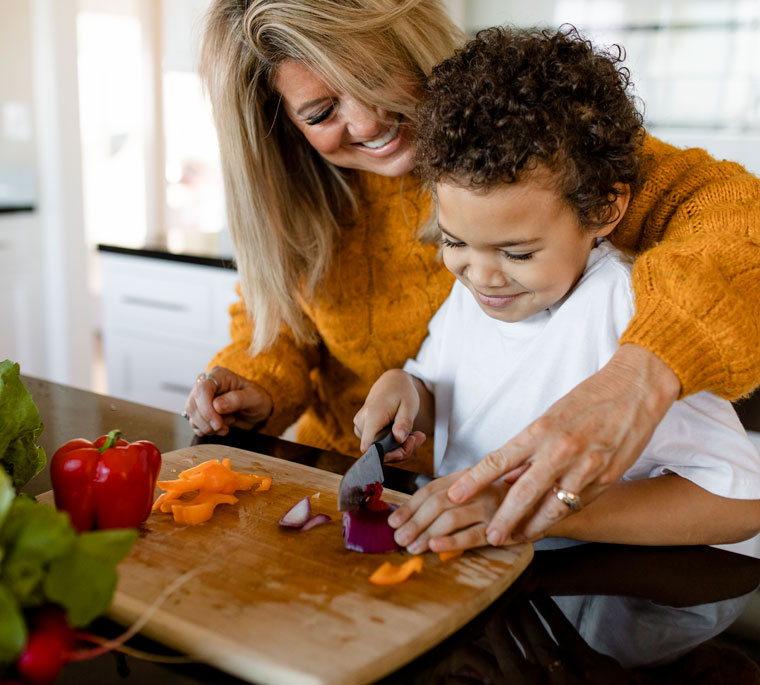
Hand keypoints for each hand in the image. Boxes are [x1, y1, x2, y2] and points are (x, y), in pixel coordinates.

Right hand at [183, 366, 272, 435]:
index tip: (218, 423)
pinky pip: (194, 424)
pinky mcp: (200, 412)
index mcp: (219, 375)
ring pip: (192, 416)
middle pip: (193, 404)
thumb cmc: (257, 400)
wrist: (256, 411)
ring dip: (208, 427)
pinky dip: (207, 431)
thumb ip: (237, 400)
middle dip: (207, 420)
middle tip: (224, 426)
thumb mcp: (254, 398)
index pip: (202, 389)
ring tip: (227, 424)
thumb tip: (217, 405)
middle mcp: (206, 385)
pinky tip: (221, 428)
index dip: (206, 408)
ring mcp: (201, 399)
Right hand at [353, 369, 427, 461]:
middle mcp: (362, 423)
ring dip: (400, 447)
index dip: (387, 454)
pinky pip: (379, 445)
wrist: (391, 384)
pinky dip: (394, 444)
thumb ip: (404, 423)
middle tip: (418, 438)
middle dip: (401, 450)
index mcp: (372, 414)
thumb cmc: (401, 392)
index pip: (370, 445)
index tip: (405, 448)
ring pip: (380, 450)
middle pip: (379, 450)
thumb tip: (398, 439)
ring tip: (415, 435)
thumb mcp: (409, 405)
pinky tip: (406, 435)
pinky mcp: (363, 432)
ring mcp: (360, 428)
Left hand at [388, 471, 511, 553]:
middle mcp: (477, 489)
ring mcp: (489, 507)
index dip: (409, 506)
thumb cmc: (501, 500)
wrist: (541, 505)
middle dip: (414, 522)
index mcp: (466, 478)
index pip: (430, 490)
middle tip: (398, 537)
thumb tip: (410, 514)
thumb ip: (449, 498)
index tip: (393, 521)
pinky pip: (472, 535)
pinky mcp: (501, 526)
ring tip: (411, 546)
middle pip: (437, 504)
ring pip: (450, 519)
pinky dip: (451, 542)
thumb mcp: (475, 490)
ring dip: (426, 534)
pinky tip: (435, 547)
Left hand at [448, 344, 680, 544]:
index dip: (474, 481)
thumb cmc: (589, 399)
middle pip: (523, 493)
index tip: (455, 496)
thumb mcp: (552, 416)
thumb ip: (531, 448)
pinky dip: (560, 515)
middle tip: (489, 535)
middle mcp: (560, 450)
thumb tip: (508, 476)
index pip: (498, 460)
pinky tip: (547, 524)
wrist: (635, 390)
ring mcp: (585, 467)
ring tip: (516, 537)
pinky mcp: (606, 478)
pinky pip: (577, 503)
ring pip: (552, 507)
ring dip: (532, 526)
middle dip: (503, 519)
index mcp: (541, 430)